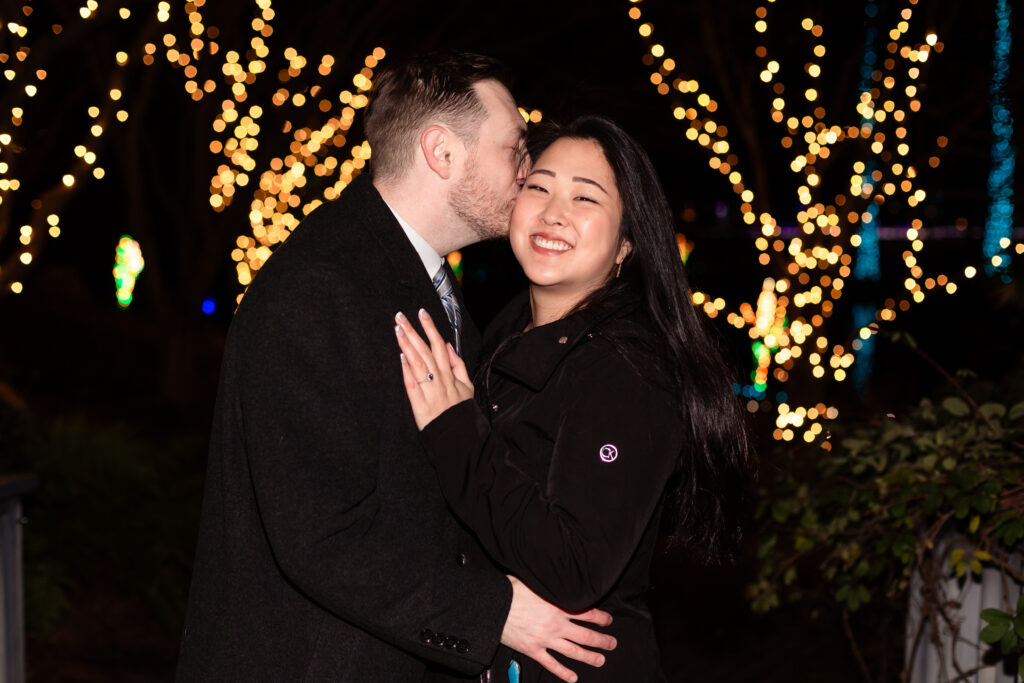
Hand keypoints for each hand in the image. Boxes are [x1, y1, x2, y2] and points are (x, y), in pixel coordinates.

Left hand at [395, 309, 473, 429]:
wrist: (459, 436)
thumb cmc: (461, 411)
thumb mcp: (467, 385)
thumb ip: (457, 364)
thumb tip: (448, 345)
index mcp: (449, 374)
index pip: (438, 345)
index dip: (430, 328)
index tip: (421, 313)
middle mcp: (440, 379)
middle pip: (425, 350)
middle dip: (413, 331)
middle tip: (400, 316)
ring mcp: (430, 391)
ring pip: (418, 363)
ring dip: (407, 345)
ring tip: (398, 329)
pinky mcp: (420, 404)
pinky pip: (412, 385)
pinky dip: (407, 370)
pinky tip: (400, 357)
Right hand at [501, 576, 615, 682]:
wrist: (493, 607)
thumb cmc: (511, 590)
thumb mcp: (535, 581)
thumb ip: (551, 584)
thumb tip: (559, 576)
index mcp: (558, 606)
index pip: (588, 613)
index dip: (601, 618)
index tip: (608, 621)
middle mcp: (556, 625)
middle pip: (586, 635)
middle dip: (602, 640)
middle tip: (612, 643)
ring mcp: (546, 639)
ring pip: (574, 652)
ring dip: (590, 657)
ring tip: (600, 660)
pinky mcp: (533, 650)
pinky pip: (552, 664)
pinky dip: (563, 672)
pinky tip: (573, 678)